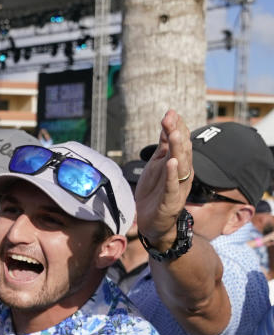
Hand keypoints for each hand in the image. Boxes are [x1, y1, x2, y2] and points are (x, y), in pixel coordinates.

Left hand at [135, 110, 192, 250]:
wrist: (152, 222)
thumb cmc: (155, 192)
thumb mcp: (157, 165)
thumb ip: (163, 146)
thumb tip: (167, 121)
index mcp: (179, 164)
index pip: (180, 142)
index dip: (176, 127)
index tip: (170, 112)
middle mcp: (182, 173)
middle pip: (182, 150)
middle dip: (176, 133)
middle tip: (171, 118)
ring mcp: (178, 186)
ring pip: (180, 165)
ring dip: (177, 149)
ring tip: (173, 134)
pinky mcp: (171, 200)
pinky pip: (172, 185)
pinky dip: (172, 174)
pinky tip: (171, 162)